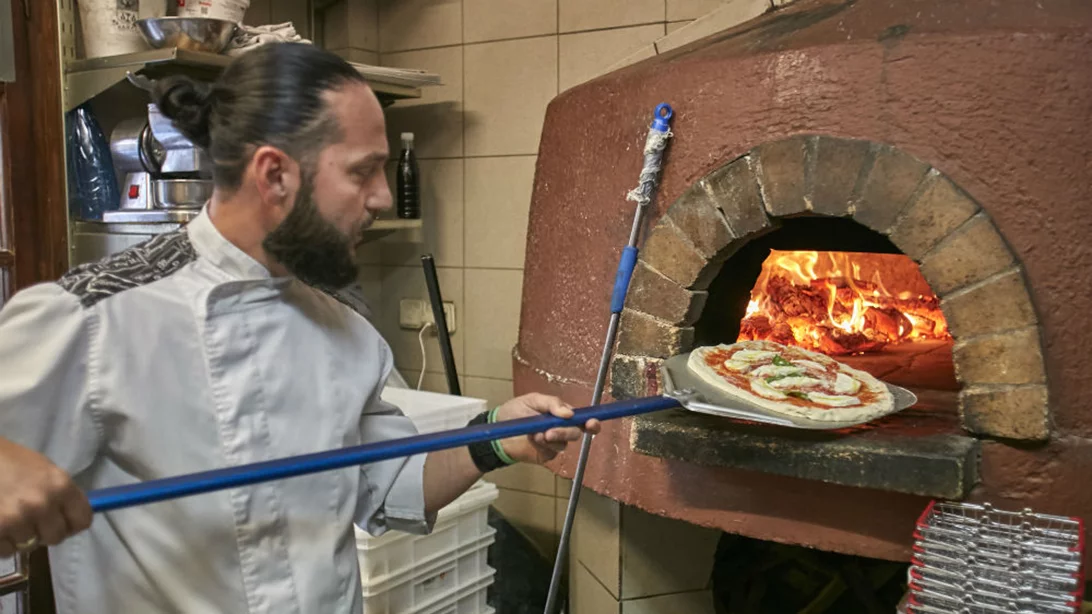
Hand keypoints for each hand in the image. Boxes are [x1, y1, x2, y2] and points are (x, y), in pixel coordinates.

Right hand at [0, 439, 91, 556]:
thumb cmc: (9, 460)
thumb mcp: (44, 469)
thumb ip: (60, 494)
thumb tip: (69, 517)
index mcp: (60, 486)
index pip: (82, 520)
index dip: (72, 523)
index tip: (63, 522)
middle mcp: (41, 505)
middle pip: (56, 537)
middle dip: (45, 532)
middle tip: (32, 521)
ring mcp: (16, 520)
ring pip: (28, 546)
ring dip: (20, 537)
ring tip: (9, 518)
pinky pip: (6, 551)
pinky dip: (2, 542)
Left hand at [493, 393, 600, 464]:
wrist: (498, 429)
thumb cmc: (515, 411)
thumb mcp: (533, 400)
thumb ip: (552, 403)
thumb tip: (569, 413)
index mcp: (561, 414)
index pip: (582, 419)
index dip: (590, 422)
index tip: (592, 424)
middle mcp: (561, 429)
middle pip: (575, 433)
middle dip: (565, 432)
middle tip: (549, 432)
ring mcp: (553, 443)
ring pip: (563, 444)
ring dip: (551, 440)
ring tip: (535, 435)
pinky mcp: (545, 455)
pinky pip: (551, 453)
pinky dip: (542, 447)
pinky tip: (532, 440)